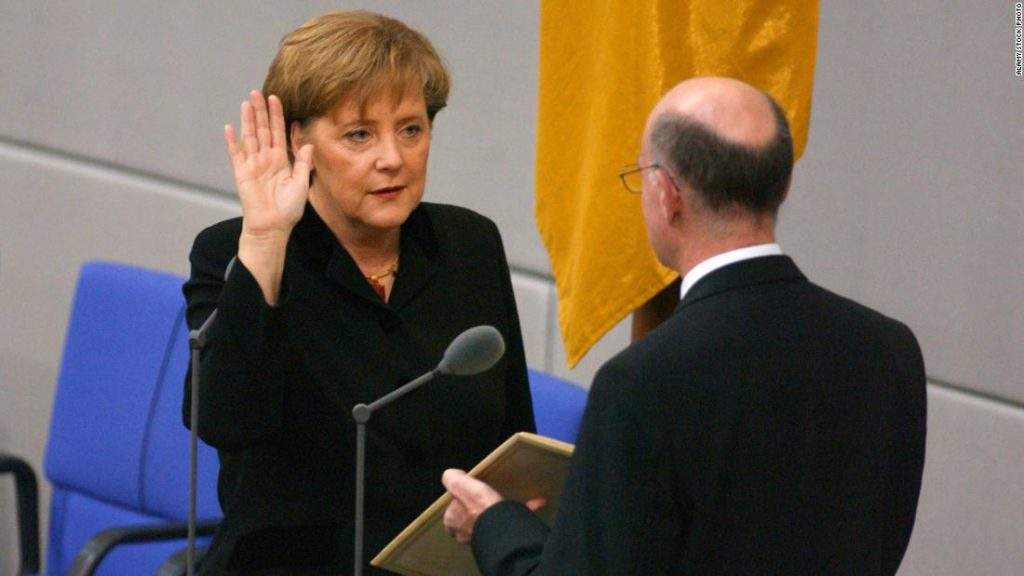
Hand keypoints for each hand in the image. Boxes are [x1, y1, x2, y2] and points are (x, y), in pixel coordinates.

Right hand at [224, 91, 312, 303]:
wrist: (273, 226)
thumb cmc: (288, 209)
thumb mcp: (301, 184)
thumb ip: (303, 164)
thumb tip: (308, 144)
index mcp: (281, 161)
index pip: (278, 133)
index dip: (277, 116)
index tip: (276, 99)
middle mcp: (266, 159)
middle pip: (263, 130)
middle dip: (261, 111)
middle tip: (258, 92)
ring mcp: (252, 164)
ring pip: (250, 137)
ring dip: (248, 120)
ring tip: (246, 102)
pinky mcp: (241, 173)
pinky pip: (236, 154)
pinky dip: (232, 141)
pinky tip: (229, 127)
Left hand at [441, 469, 545, 543]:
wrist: (503, 526)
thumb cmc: (480, 506)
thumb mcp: (460, 484)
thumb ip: (452, 478)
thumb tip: (452, 474)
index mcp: (453, 522)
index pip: (451, 512)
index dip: (458, 501)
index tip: (468, 491)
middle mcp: (466, 534)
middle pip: (469, 518)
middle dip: (479, 508)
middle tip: (487, 496)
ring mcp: (484, 537)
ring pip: (491, 521)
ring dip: (500, 511)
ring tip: (509, 499)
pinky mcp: (503, 537)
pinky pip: (512, 522)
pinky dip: (523, 510)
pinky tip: (535, 502)